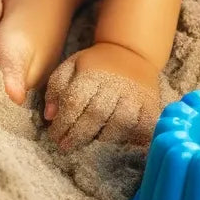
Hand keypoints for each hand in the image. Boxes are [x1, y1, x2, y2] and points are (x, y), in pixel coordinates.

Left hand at [43, 41, 160, 150]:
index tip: (54, 136)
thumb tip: (49, 115)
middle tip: (65, 147)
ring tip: (89, 143)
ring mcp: (134, 96)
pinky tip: (117, 142)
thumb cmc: (95, 64)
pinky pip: (141, 128)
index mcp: (91, 74)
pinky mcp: (150, 106)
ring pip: (119, 124)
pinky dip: (130, 139)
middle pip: (95, 115)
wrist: (130, 53)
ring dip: (102, 138)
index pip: (74, 102)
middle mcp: (114, 85)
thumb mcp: (71, 65)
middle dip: (77, 135)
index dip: (62, 123)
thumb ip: (56, 87)